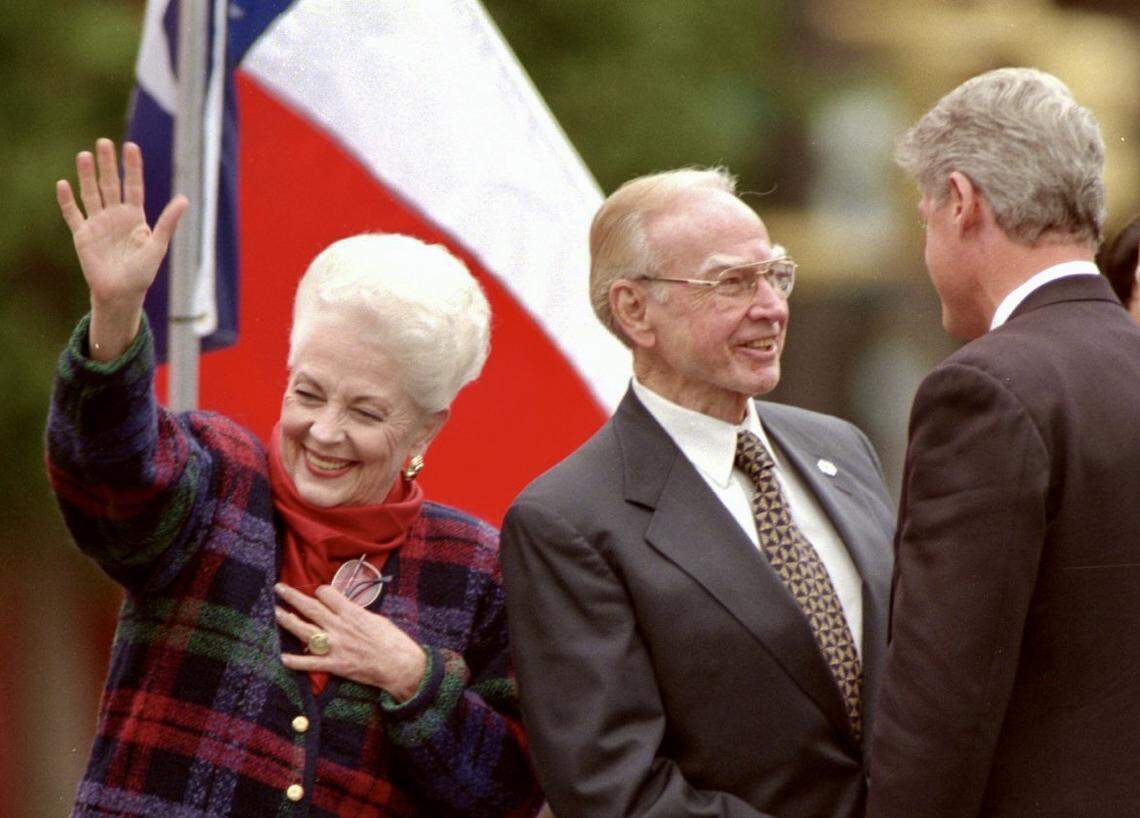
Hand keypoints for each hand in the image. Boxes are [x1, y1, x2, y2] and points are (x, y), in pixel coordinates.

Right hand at [56, 138, 187, 360]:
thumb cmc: (142, 273)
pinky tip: (63, 184)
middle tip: (104, 142)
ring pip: (91, 194)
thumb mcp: (157, 246)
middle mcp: (116, 216)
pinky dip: (67, 201)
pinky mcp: (82, 235)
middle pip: (110, 184)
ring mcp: (98, 224)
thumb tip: (184, 199)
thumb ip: (168, 222)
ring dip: (87, 176)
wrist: (121, 294)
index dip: (131, 167)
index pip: (133, 185)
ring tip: (85, 155)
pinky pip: (73, 214)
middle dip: (107, 164)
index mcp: (136, 217)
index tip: (130, 146)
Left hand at [275, 583, 428, 700]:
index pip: (327, 594)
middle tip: (279, 588)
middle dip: (293, 597)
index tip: (317, 593)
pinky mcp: (335, 665)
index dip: (320, 591)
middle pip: (311, 608)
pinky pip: (311, 663)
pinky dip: (296, 661)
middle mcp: (340, 627)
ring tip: (276, 613)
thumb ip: (356, 613)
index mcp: (352, 613)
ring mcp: (335, 646)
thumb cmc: (393, 640)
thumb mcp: (376, 619)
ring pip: (305, 631)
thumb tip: (344, 609)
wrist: (399, 665)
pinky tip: (284, 657)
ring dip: (288, 621)